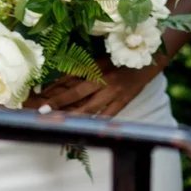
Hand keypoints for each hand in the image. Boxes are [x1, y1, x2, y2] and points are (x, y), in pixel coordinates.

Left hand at [23, 57, 161, 118]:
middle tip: (42, 111)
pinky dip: (94, 123)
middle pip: (76, 92)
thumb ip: (81, 71)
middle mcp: (103, 80)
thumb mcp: (99, 61)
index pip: (71, 77)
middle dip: (58, 102)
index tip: (40, 96)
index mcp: (96, 66)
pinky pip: (107, 116)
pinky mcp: (122, 103)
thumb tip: (58, 82)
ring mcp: (113, 93)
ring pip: (89, 107)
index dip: (54, 87)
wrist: (149, 62)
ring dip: (72, 115)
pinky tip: (82, 130)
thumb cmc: (121, 59)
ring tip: (58, 123)